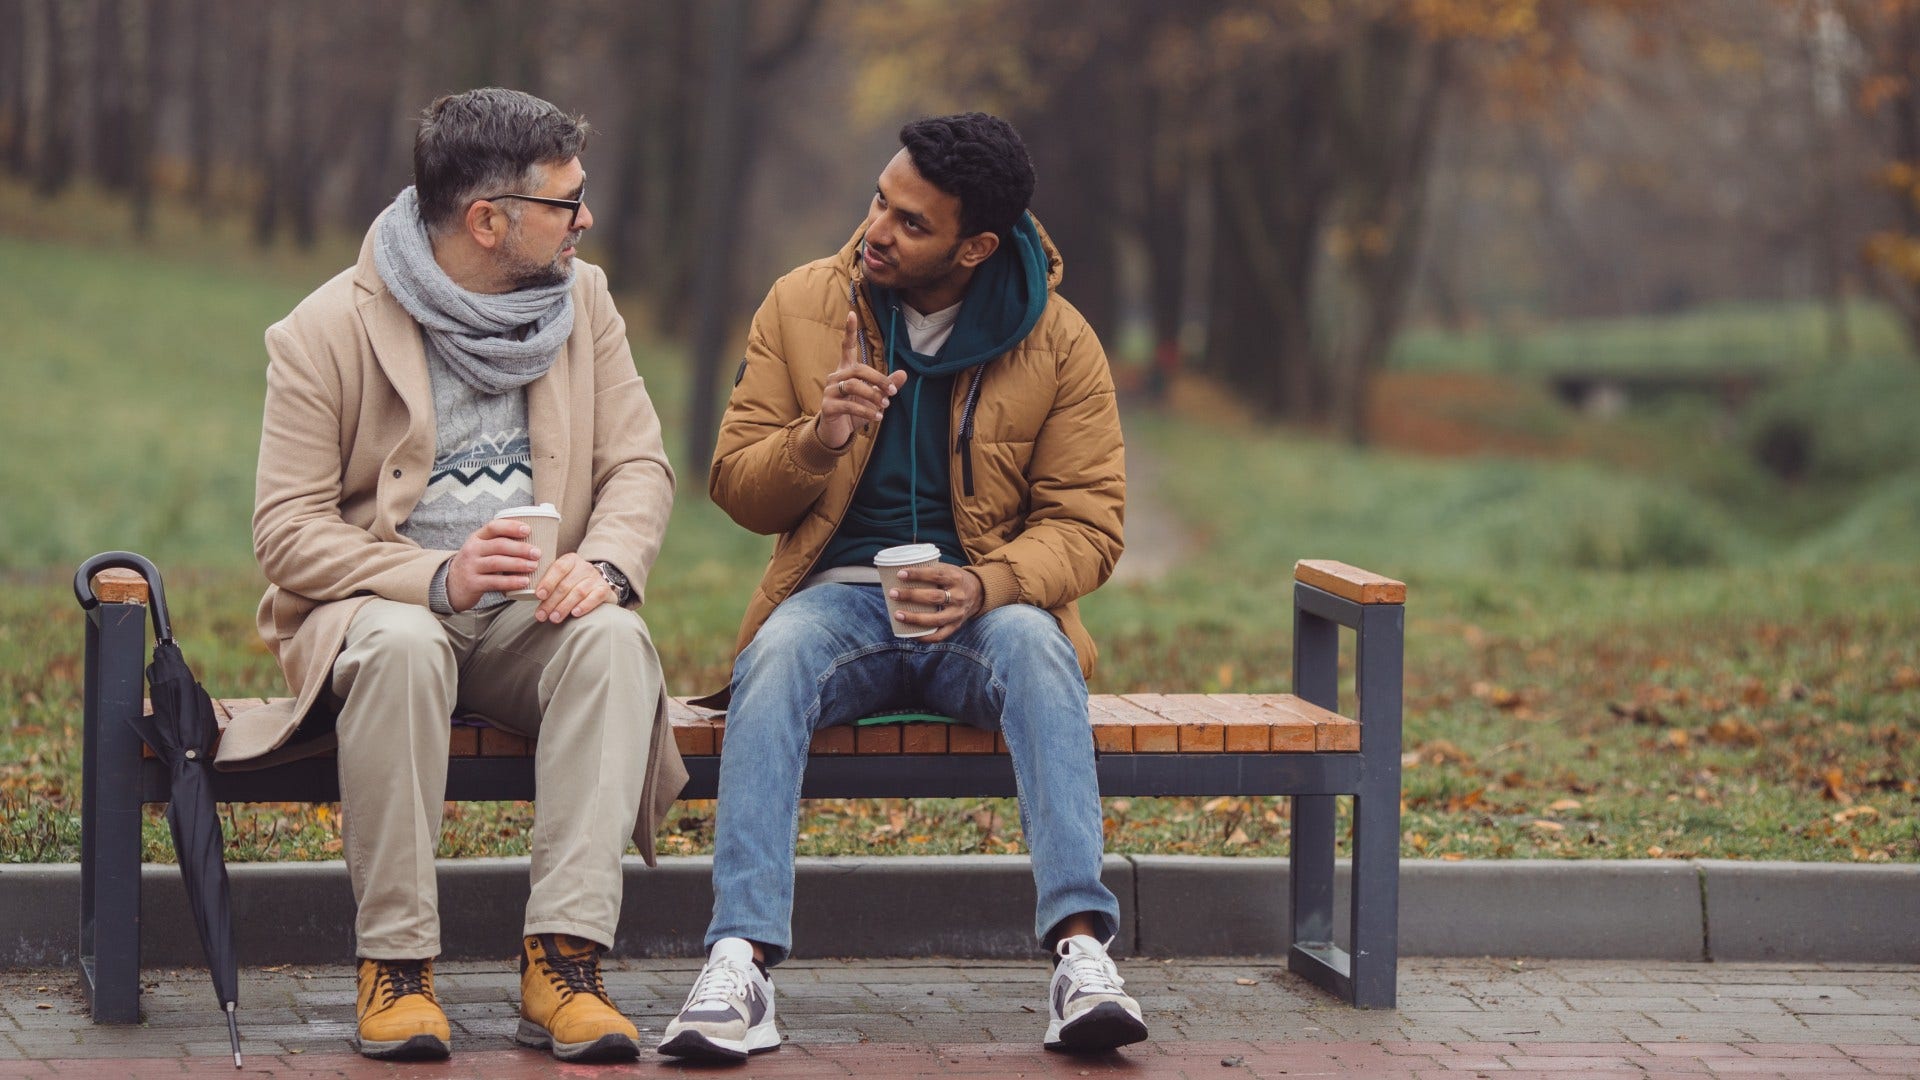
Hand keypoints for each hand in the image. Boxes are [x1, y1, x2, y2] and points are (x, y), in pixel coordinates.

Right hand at [446, 519, 539, 611]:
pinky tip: (524, 582)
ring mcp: (471, 566)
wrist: (451, 585)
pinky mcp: (473, 583)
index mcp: (477, 537)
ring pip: (497, 563)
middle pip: (498, 545)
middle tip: (537, 553)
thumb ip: (500, 543)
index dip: (511, 527)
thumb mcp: (482, 549)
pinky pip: (494, 582)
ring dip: (518, 564)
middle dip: (520, 548)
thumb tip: (534, 538)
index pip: (493, 526)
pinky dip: (511, 582)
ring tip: (534, 566)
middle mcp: (472, 550)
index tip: (528, 529)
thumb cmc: (476, 564)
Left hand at [532, 552, 614, 623]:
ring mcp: (595, 578)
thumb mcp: (560, 577)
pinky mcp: (604, 590)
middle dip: (551, 602)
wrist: (597, 584)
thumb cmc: (572, 583)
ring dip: (564, 607)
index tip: (538, 596)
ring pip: (578, 592)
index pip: (558, 568)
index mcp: (570, 560)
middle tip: (542, 615)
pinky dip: (584, 606)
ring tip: (554, 618)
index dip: (548, 582)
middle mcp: (584, 566)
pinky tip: (574, 613)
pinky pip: (594, 597)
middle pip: (566, 585)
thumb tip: (528, 595)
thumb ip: (547, 583)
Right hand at [815, 310, 905, 449]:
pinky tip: (877, 417)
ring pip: (853, 385)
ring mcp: (829, 391)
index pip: (846, 347)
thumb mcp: (874, 398)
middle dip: (878, 379)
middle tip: (892, 393)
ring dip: (872, 396)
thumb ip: (887, 385)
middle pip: (858, 369)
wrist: (837, 432)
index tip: (852, 313)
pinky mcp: (827, 407)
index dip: (849, 331)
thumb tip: (904, 373)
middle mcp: (835, 377)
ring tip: (884, 406)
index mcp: (845, 371)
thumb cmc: (855, 411)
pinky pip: (849, 404)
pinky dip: (866, 411)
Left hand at [888, 563, 982, 641]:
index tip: (900, 574)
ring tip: (897, 615)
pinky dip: (925, 637)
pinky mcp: (956, 626)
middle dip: (911, 595)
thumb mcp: (948, 569)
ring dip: (914, 618)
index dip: (917, 574)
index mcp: (956, 578)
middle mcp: (959, 596)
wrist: (978, 593)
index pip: (936, 575)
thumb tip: (899, 570)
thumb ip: (930, 569)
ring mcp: (958, 613)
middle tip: (893, 593)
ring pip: (935, 619)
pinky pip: (940, 635)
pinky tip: (911, 635)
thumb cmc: (955, 579)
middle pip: (933, 597)